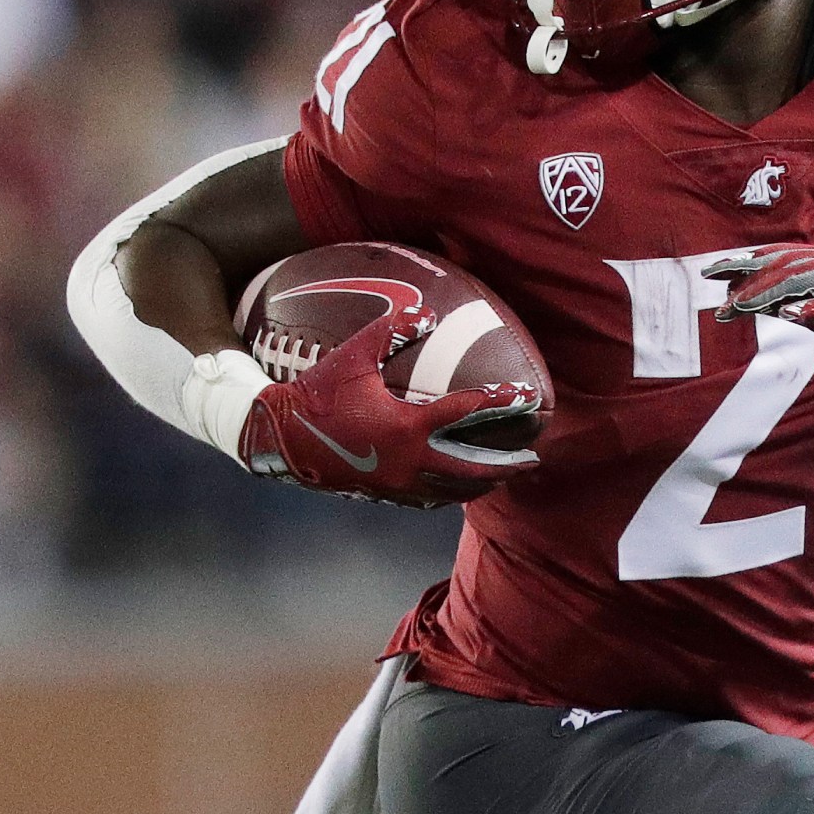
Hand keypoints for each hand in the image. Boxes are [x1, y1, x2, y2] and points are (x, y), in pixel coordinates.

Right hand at [236, 304, 541, 506]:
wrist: (280, 438)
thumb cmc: (317, 392)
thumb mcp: (354, 354)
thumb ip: (392, 332)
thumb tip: (428, 313)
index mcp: (406, 426)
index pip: (465, 412)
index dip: (499, 402)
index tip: (525, 396)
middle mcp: (408, 461)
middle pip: (471, 468)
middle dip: (505, 465)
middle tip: (533, 459)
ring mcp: (397, 484)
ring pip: (452, 491)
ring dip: (481, 483)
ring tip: (503, 476)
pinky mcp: (383, 495)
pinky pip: (427, 499)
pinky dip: (449, 494)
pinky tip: (457, 489)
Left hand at [703, 244, 813, 386]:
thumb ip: (796, 304)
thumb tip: (754, 301)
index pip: (785, 257)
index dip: (750, 262)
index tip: (716, 272)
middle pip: (790, 264)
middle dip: (751, 273)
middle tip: (716, 282)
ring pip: (809, 279)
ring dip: (772, 290)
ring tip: (740, 304)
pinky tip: (789, 313)